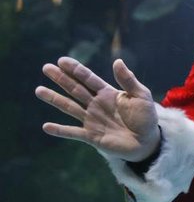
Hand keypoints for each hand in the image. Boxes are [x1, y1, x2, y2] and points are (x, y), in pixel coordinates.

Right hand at [35, 57, 159, 161]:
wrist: (147, 141)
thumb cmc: (146, 117)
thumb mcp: (141, 95)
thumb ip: (128, 80)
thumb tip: (117, 61)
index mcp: (108, 93)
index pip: (89, 78)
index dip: (76, 69)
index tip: (62, 60)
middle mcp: (96, 104)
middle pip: (75, 89)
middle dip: (61, 78)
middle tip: (46, 67)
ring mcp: (92, 120)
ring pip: (69, 107)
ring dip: (54, 99)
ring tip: (39, 90)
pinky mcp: (91, 136)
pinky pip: (72, 133)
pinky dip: (59, 130)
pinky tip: (46, 126)